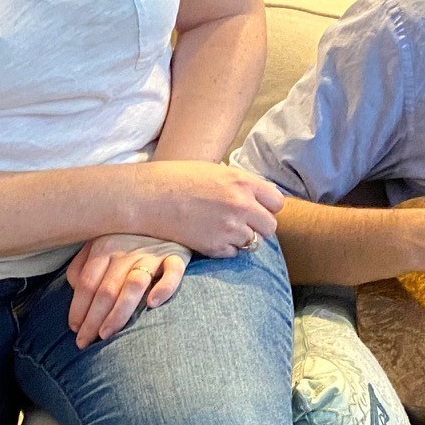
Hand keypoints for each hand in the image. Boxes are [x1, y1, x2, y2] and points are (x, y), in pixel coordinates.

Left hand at [66, 235, 190, 346]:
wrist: (166, 214)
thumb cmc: (127, 235)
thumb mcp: (99, 241)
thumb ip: (83, 264)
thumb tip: (74, 288)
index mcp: (104, 246)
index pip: (86, 283)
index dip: (78, 309)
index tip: (75, 330)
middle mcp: (126, 249)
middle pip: (106, 289)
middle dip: (93, 319)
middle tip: (85, 343)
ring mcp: (153, 253)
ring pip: (133, 285)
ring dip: (119, 312)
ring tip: (107, 334)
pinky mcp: (177, 256)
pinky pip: (173, 272)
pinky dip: (164, 288)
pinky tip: (152, 304)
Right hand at [130, 161, 284, 257]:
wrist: (148, 197)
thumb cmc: (178, 179)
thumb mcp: (216, 171)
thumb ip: (242, 184)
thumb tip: (265, 195)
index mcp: (242, 182)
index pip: (276, 202)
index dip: (267, 207)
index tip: (256, 208)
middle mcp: (240, 205)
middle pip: (270, 226)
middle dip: (258, 226)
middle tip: (241, 223)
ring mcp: (229, 228)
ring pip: (254, 243)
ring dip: (242, 239)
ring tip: (222, 229)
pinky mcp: (215, 246)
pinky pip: (233, 253)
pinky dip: (225, 249)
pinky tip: (209, 237)